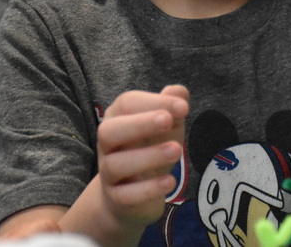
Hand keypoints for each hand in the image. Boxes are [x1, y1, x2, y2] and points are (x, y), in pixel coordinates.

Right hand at [95, 85, 188, 229]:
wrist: (131, 196)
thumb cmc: (150, 150)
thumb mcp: (166, 127)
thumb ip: (172, 108)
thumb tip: (179, 92)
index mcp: (117, 118)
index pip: (127, 103)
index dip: (154, 102)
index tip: (183, 107)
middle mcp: (107, 144)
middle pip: (109, 131)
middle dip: (140, 124)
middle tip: (168, 120)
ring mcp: (107, 173)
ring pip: (115, 165)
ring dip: (148, 156)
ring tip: (176, 151)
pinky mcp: (116, 199)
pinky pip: (126, 195)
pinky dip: (148, 188)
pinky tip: (170, 181)